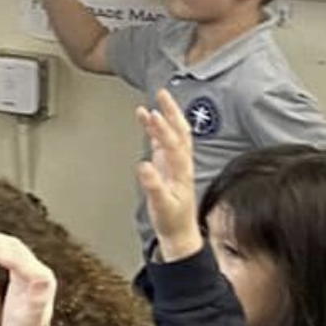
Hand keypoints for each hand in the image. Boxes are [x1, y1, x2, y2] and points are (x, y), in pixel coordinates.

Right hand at [0, 230, 60, 325]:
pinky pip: (7, 255)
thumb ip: (37, 300)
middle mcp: (38, 272)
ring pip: (11, 248)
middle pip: (15, 247)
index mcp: (42, 279)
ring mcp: (30, 273)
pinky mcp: (21, 276)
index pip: (17, 256)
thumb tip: (42, 279)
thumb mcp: (32, 320)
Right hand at [134, 90, 203, 261]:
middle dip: (172, 111)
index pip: (173, 143)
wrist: (179, 232)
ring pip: (174, 133)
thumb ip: (153, 185)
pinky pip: (165, 141)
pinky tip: (148, 120)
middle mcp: (181, 163)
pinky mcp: (169, 165)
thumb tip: (144, 165)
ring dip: (167, 116)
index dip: (163, 129)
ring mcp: (176, 163)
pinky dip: (157, 128)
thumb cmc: (172, 219)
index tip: (153, 115)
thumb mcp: (161, 206)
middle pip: (180, 131)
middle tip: (162, 94)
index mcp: (181, 170)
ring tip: (154, 102)